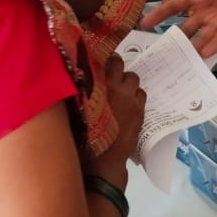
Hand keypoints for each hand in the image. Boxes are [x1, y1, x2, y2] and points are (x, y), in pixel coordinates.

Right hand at [86, 53, 144, 187]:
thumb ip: (78, 90)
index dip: (102, 57)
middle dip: (116, 68)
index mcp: (96, 83)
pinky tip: (128, 105)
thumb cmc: (82, 134)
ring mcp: (129, 98)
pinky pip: (141, 94)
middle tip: (111, 78)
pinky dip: (135, 96)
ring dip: (127, 83)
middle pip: (120, 64)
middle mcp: (114, 86)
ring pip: (133, 78)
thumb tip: (77, 77)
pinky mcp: (139, 110)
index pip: (102, 58)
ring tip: (120, 93)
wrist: (101, 159)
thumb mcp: (75, 107)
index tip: (99, 61)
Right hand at [141, 0, 216, 56]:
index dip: (159, 14)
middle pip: (185, 27)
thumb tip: (196, 0)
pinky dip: (213, 46)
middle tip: (160, 53)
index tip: (143, 24)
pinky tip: (204, 55)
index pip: (174, 5)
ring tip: (181, 62)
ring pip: (201, 37)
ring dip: (192, 48)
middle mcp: (205, 9)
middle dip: (174, 39)